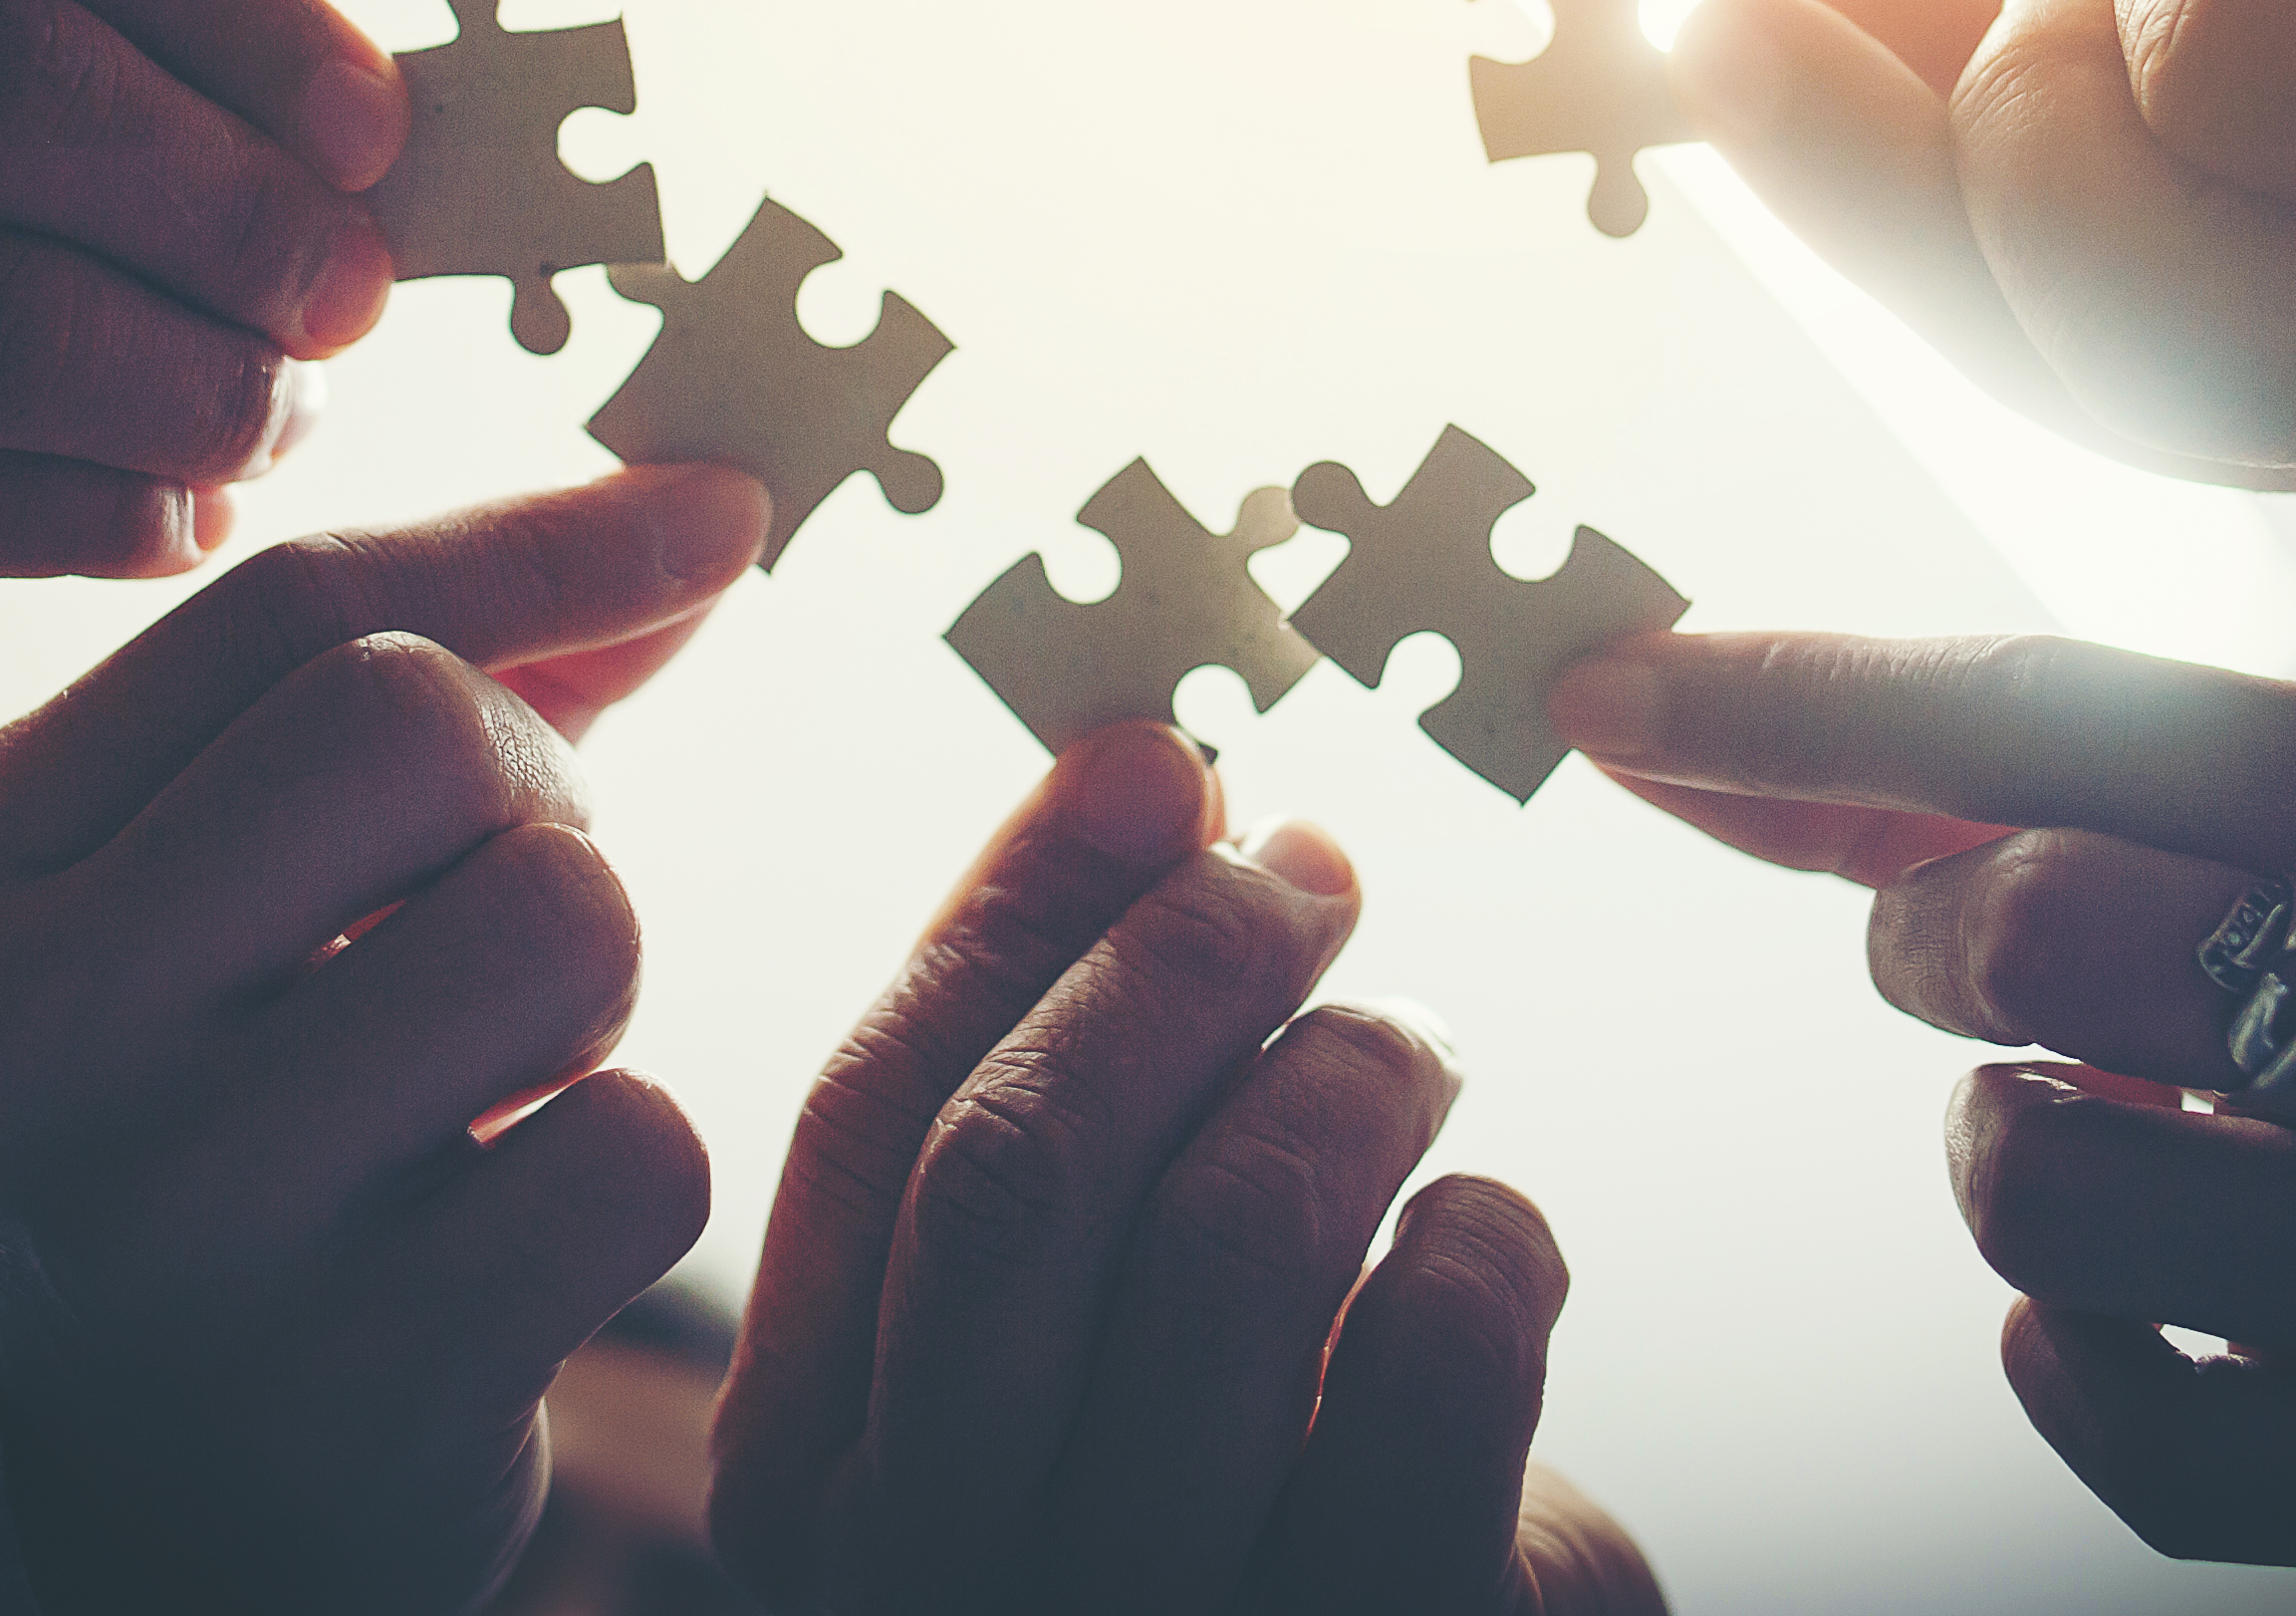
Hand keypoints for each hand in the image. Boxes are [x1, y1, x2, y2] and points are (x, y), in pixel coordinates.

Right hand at [0, 470, 768, 1615]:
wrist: (173, 1504)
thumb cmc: (242, 1112)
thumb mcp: (246, 879)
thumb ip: (453, 662)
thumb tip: (706, 504)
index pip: (294, 604)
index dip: (540, 543)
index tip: (710, 517)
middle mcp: (20, 1035)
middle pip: (417, 726)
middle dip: (533, 798)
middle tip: (489, 921)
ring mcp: (174, 1216)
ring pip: (560, 922)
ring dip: (591, 995)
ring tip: (491, 1081)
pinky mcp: (353, 1377)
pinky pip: (638, 1151)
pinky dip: (628, 1171)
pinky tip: (515, 1231)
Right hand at [711, 723, 1660, 1611]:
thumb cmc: (1214, 1490)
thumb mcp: (1069, 1314)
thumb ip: (1051, 1076)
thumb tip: (1149, 775)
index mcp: (810, 1465)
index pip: (868, 1120)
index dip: (1015, 907)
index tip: (1150, 761)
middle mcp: (931, 1572)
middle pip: (1017, 1169)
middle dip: (1174, 961)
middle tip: (1305, 869)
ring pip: (1228, 1246)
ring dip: (1347, 1077)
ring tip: (1408, 1046)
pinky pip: (1431, 1368)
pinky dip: (1485, 1243)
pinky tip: (1482, 1235)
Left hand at [1552, 631, 2295, 1573]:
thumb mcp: (2242, 798)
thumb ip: (1934, 753)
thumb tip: (1626, 707)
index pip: (2066, 705)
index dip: (1798, 695)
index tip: (1606, 695)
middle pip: (2045, 929)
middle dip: (1936, 937)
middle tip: (1981, 956)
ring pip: (2041, 1189)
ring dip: (2000, 1143)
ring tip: (2100, 1120)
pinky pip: (2117, 1425)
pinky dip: (2073, 1352)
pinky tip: (2151, 1287)